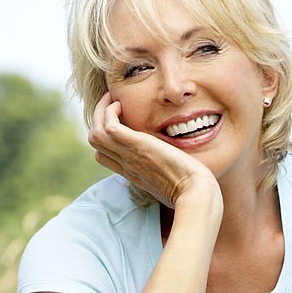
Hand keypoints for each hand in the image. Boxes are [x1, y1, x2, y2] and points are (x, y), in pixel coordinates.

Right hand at [89, 92, 217, 207]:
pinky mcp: (138, 146)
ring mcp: (130, 156)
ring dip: (100, 112)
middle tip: (113, 104)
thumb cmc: (192, 191)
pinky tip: (122, 105)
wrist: (196, 192)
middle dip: (98, 120)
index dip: (105, 139)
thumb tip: (177, 171)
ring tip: (114, 100)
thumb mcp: (173, 184)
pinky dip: (109, 112)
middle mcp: (127, 165)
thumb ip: (166, 175)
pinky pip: (109, 126)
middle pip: (95, 143)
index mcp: (134, 174)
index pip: (104, 156)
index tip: (119, 122)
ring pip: (95, 134)